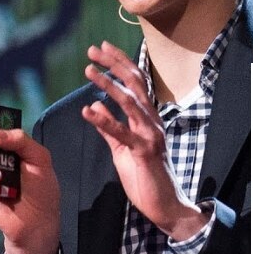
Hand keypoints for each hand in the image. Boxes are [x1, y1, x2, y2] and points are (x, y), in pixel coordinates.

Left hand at [80, 42, 206, 240]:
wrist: (166, 205)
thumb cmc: (145, 176)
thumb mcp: (122, 148)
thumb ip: (109, 127)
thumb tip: (95, 104)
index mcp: (148, 118)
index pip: (135, 82)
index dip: (119, 63)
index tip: (102, 48)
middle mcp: (152, 121)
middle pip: (135, 83)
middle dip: (114, 63)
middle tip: (93, 49)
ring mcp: (150, 135)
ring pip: (130, 101)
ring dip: (108, 84)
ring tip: (89, 70)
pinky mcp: (144, 152)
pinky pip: (122, 132)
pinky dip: (103, 120)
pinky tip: (86, 111)